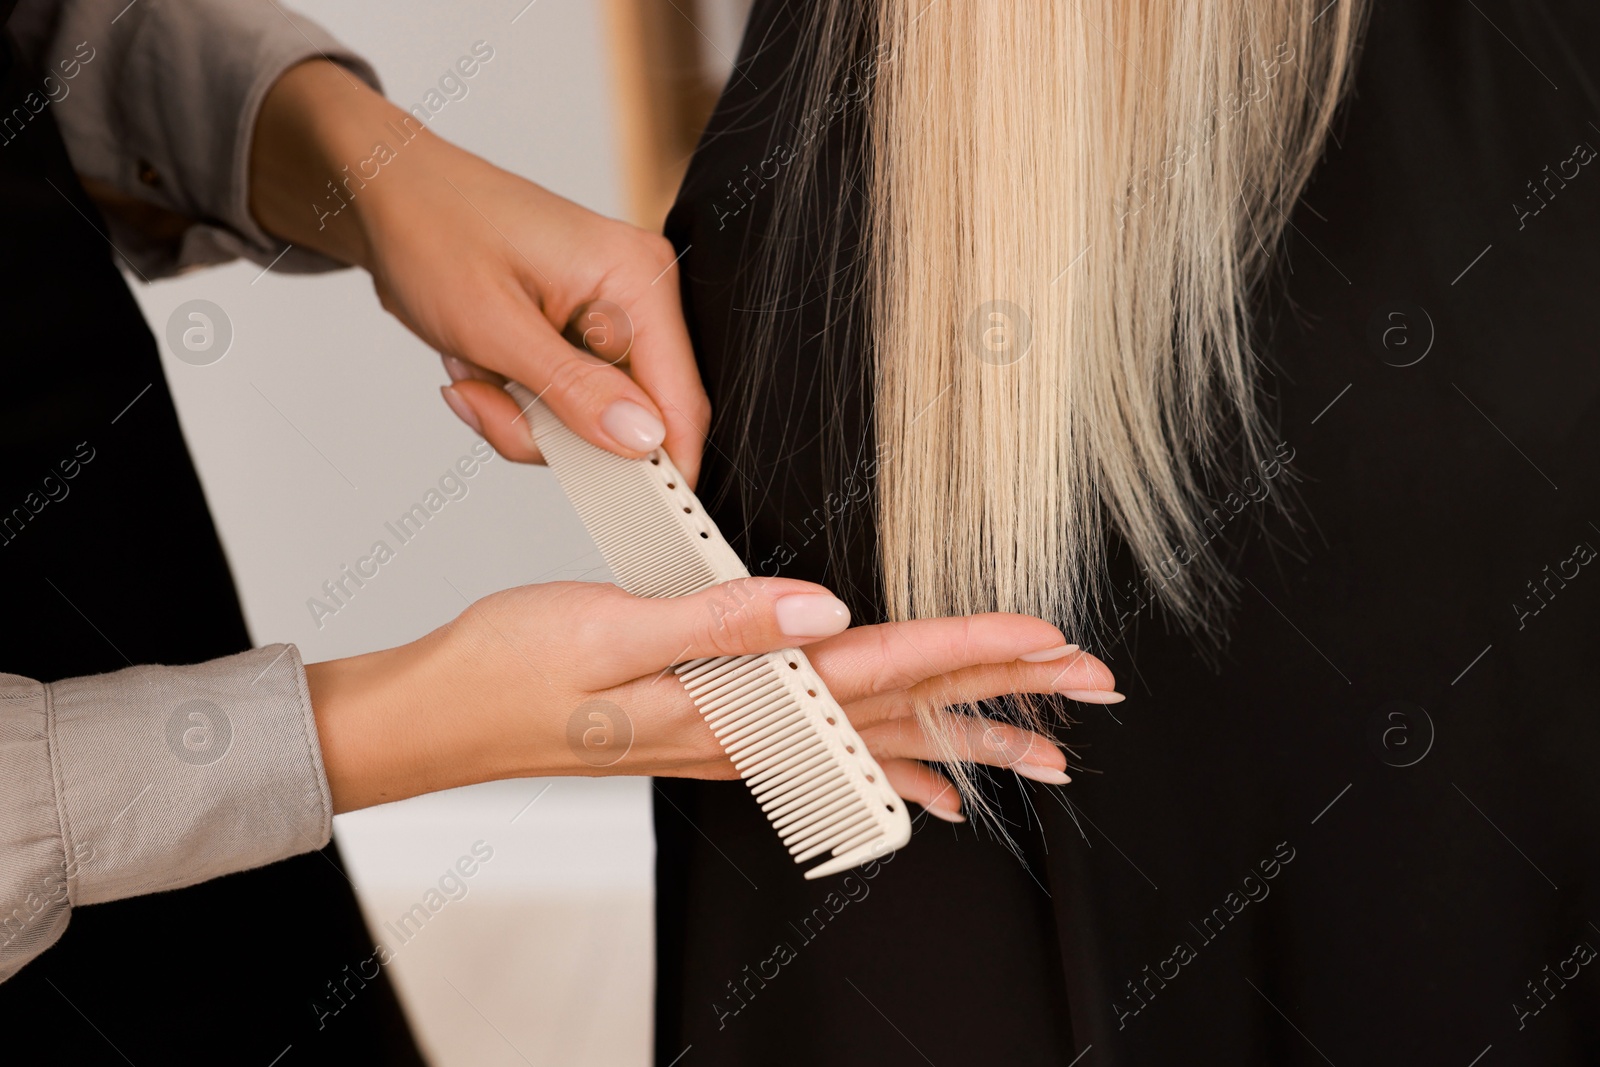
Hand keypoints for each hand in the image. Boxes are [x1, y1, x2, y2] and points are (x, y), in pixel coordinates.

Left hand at [250, 61, 709, 481]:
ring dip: (525, 417)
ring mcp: (612, 319)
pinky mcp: (583, 337)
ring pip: (593, 423)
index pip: (682, 399)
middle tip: (488, 401)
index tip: (630, 516)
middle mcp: (638, 296)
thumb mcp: (496, 325)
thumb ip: (575, 391)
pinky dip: (520, 404)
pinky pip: (569, 406)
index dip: (660, 466)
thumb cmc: (432, 231)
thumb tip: (642, 442)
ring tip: (475, 368)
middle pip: (633, 421)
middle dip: (553, 431)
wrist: (385, 194)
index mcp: (638, 278)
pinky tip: (484, 361)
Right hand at [306, 578, 1119, 820]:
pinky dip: (888, 768)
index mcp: (737, 694)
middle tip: (1094, 693)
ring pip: (879, 738)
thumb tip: (825, 610)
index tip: (1054, 643)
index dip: (976, 652)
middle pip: (906, 711)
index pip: (885, 670)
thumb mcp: (611, 628)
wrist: (440, 714)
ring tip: (1044, 750)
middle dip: (1007, 701)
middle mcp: (752, 728)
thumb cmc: (510, 669)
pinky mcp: (715, 730)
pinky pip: (828, 754)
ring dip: (966, 737)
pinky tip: (926, 790)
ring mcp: (737, 738)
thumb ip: (724, 623)